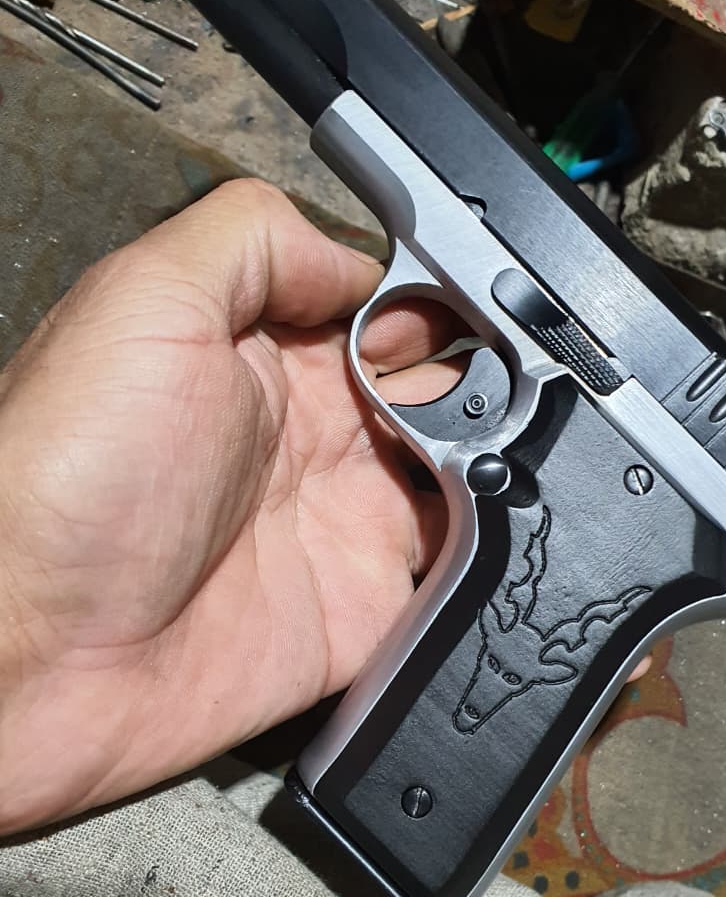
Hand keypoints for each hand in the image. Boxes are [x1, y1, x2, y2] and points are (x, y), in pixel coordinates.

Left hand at [0, 179, 649, 835]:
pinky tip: (501, 533)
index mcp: (266, 358)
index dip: (440, 307)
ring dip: (498, 467)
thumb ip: (255, 244)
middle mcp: (311, 440)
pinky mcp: (358, 612)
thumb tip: (360, 260)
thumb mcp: (143, 300)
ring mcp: (338, 527)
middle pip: (443, 395)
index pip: (389, 311)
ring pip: (465, 484)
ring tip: (507, 459)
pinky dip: (488, 559)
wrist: (32, 652)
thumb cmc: (63, 480)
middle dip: (487, 385)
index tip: (471, 317)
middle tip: (504, 393)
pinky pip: (451, 582)